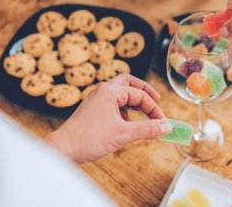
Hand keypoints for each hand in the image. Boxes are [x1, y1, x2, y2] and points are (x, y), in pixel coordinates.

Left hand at [44, 74, 172, 164]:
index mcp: (110, 91)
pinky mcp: (93, 109)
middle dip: (144, 91)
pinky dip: (124, 111)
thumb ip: (148, 129)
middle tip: (156, 100)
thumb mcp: (124, 134)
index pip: (139, 94)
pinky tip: (127, 125)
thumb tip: (167, 127)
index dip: (154, 108)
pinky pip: (113, 104)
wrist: (64, 149)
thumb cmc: (89, 139)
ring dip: (134, 101)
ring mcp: (96, 99)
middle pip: (128, 82)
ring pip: (120, 93)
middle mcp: (102, 90)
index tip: (162, 122)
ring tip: (144, 114)